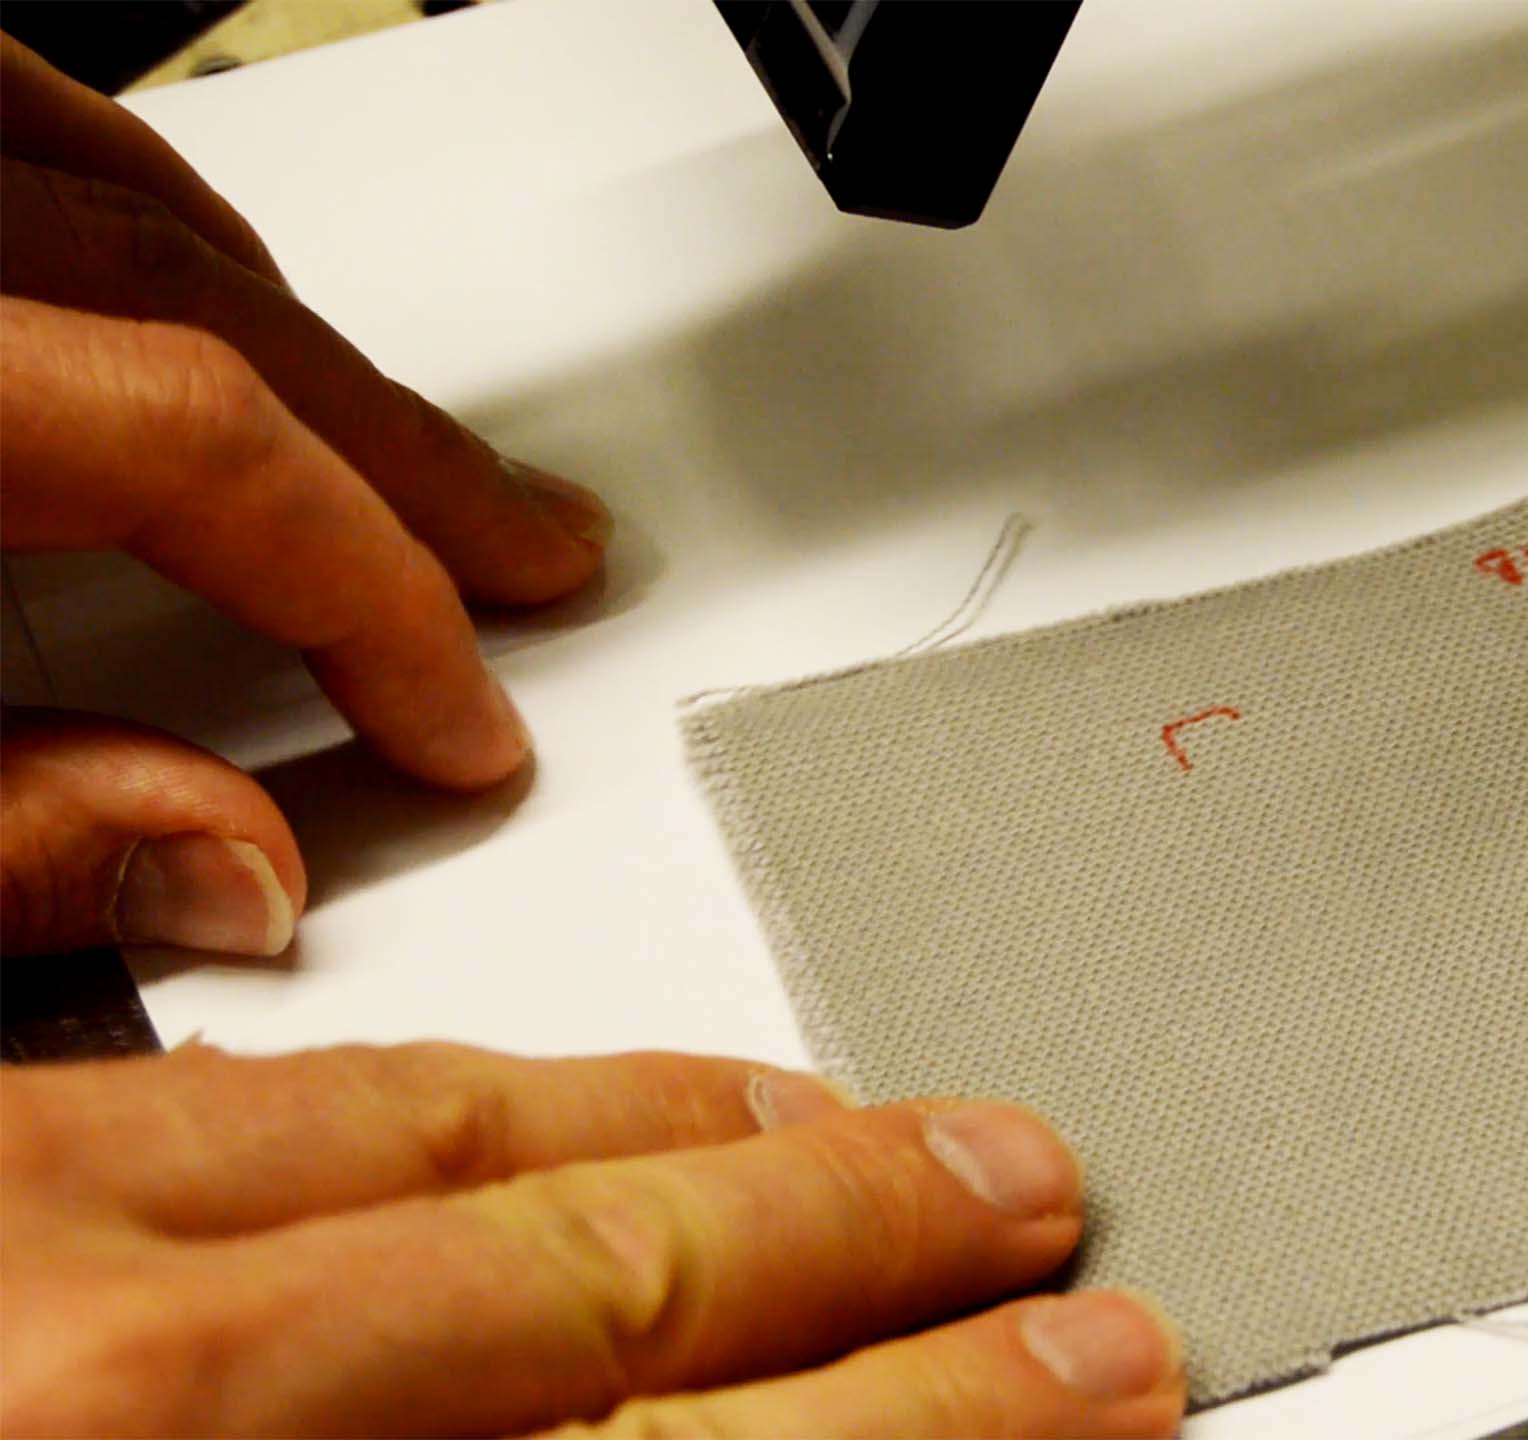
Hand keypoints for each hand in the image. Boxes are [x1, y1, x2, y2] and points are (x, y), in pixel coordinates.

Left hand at [0, 36, 608, 957]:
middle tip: (533, 554)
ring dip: (290, 326)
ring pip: (119, 182)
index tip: (457, 724)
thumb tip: (231, 880)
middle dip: (394, 455)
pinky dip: (136, 206)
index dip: (371, 597)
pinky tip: (180, 271)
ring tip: (399, 435)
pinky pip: (14, 125)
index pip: (204, 449)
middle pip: (194, 304)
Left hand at [0, 1043, 1185, 1435]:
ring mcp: (19, 1244)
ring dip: (681, 1128)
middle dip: (860, 1235)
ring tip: (844, 1123)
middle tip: (1032, 1198)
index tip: (1074, 1373)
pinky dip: (452, 1089)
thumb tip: (728, 1404)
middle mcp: (124, 1389)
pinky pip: (243, 1087)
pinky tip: (554, 1095)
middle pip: (609, 1278)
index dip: (927, 1410)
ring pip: (441, 1131)